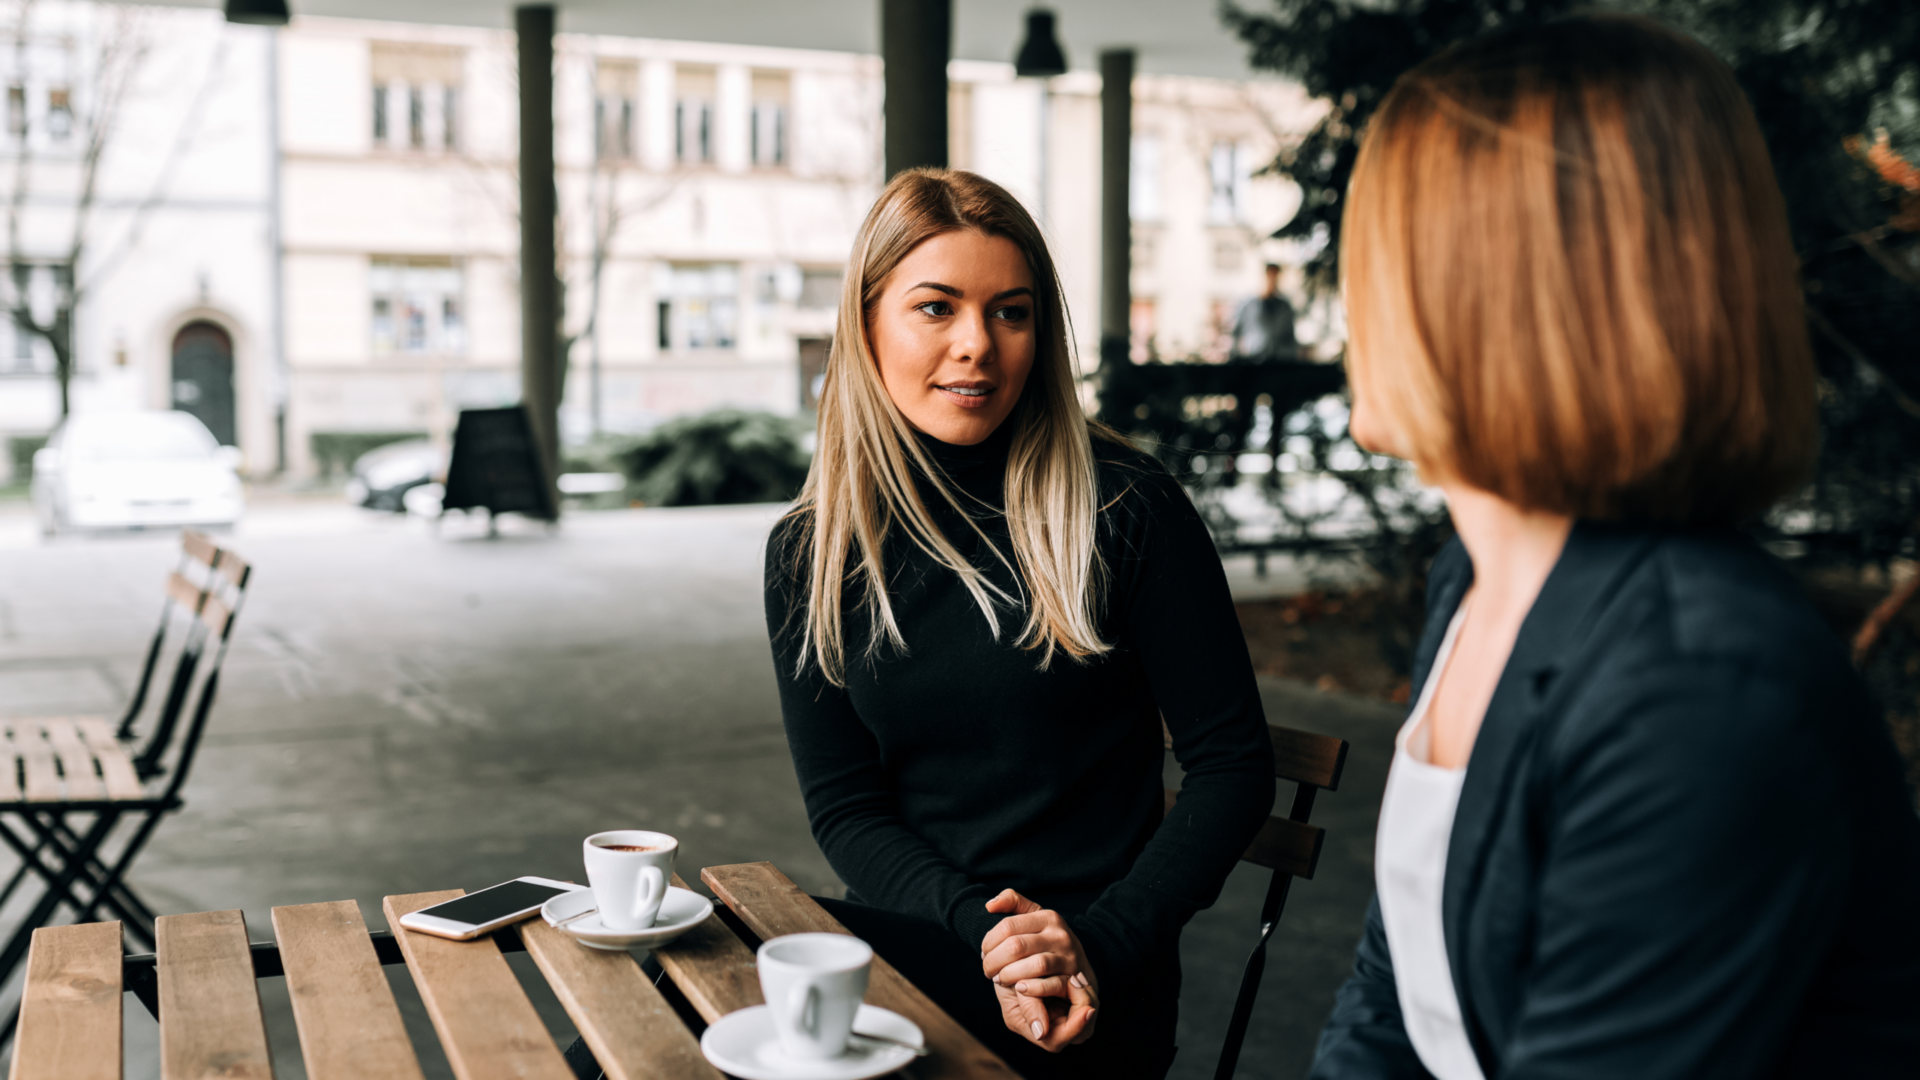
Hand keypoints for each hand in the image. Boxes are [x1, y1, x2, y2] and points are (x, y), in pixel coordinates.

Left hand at [980, 889, 1097, 1050]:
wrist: (1081, 969)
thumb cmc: (1049, 942)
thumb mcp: (1036, 918)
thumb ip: (1014, 903)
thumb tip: (990, 905)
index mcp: (1049, 917)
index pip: (1008, 926)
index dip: (989, 942)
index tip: (984, 952)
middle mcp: (1060, 935)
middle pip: (1016, 946)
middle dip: (994, 961)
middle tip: (987, 970)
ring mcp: (1068, 958)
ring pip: (1033, 965)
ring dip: (1008, 975)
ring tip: (998, 979)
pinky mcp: (1073, 980)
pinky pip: (1049, 985)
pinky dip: (1030, 988)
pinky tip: (1018, 988)